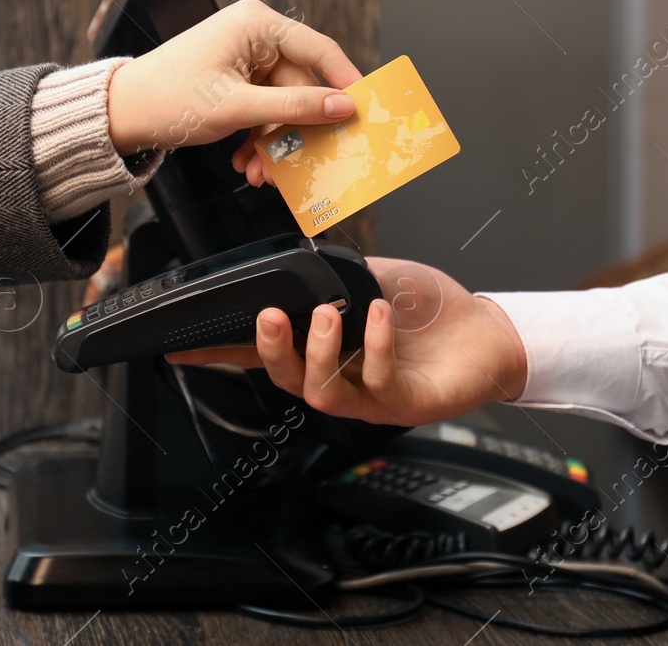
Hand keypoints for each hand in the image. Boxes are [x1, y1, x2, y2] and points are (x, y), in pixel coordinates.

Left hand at [106, 0, 361, 154]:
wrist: (121, 114)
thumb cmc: (167, 98)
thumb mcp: (238, 108)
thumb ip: (294, 108)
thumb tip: (342, 106)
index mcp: (256, 24)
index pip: (320, 50)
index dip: (345, 82)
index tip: (364, 112)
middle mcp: (254, 34)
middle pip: (301, 86)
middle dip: (295, 132)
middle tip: (298, 165)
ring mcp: (244, 57)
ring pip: (282, 104)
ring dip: (274, 143)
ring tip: (260, 172)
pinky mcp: (235, 78)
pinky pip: (263, 108)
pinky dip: (259, 137)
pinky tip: (247, 162)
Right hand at [168, 257, 527, 426]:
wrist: (488, 332)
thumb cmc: (427, 310)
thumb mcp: (369, 280)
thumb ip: (331, 278)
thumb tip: (295, 264)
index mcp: (323, 348)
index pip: (260, 353)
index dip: (219, 353)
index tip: (179, 348)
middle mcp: (339, 377)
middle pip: (283, 378)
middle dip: (267, 347)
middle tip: (269, 315)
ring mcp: (368, 396)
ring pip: (319, 390)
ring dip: (317, 349)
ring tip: (328, 314)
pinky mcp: (402, 404)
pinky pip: (376, 380)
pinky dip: (375, 344)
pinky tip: (378, 314)